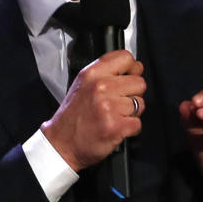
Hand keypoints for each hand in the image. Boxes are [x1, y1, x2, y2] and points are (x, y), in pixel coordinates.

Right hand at [42, 50, 145, 170]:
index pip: (126, 58)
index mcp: (92, 73)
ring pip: (140, 104)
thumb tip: (134, 67)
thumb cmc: (73, 117)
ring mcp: (108, 107)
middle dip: (133, 94)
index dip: (131, 69)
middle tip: (117, 103)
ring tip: (114, 116)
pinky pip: (137, 123)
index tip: (128, 78)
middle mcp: (100, 87)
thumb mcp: (82, 84)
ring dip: (131, 113)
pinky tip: (115, 128)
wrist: (62, 143)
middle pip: (139, 82)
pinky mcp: (115, 126)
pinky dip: (130, 129)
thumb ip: (106, 73)